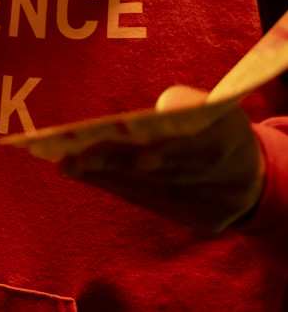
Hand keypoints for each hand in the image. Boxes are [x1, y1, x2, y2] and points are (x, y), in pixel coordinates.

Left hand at [58, 85, 266, 232]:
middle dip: (117, 164)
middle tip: (74, 156)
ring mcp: (214, 205)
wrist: (255, 178)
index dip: (165, 150)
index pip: (198, 147)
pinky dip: (117, 187)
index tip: (128, 148)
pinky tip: (86, 174)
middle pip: (166, 172)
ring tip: (68, 163)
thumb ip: (188, 102)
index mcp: (233, 141)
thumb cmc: (218, 129)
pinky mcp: (200, 221)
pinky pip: (154, 203)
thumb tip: (164, 106)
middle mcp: (227, 179)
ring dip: (107, 177)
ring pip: (154, 190)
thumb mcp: (213, 107)